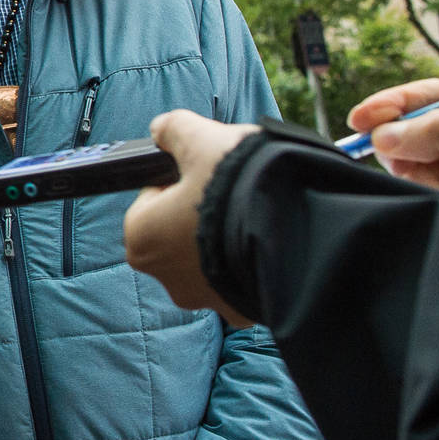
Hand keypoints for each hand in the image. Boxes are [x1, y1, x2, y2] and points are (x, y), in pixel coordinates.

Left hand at [122, 111, 257, 327]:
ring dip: (228, 237)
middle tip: (233, 190)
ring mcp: (205, 299)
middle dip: (204, 211)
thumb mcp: (200, 139)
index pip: (153, 199)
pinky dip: (251, 262)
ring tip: (256, 212)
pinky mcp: (241, 310)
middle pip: (180, 231)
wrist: (297, 232)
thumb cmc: (236, 185)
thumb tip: (162, 129)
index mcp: (141, 237)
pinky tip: (268, 238)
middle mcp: (165, 277)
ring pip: (212, 257)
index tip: (204, 172)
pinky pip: (241, 279)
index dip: (180, 180)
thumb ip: (172, 129)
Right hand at [352, 80, 438, 276]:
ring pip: (419, 157)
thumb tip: (389, 132)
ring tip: (436, 189)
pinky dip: (422, 191)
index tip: (361, 118)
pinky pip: (426, 186)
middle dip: (404, 138)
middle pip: (424, 124)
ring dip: (413, 168)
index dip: (399, 102)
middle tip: (388, 156)